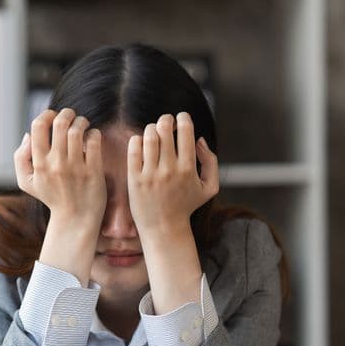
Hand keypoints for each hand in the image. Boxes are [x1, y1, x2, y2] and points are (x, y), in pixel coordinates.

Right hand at [14, 108, 105, 226]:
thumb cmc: (51, 197)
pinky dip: (94, 134)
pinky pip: (94, 141)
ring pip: (77, 130)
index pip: (38, 126)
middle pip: (60, 123)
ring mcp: (75, 167)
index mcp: (39, 164)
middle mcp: (56, 164)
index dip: (46, 115)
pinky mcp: (93, 171)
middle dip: (66, 113)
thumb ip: (20, 158)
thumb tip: (27, 135)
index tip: (52, 117)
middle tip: (71, 116)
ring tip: (82, 125)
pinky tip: (92, 138)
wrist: (75, 219)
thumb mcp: (26, 182)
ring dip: (81, 121)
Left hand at [127, 112, 218, 235]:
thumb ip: (211, 161)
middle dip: (165, 120)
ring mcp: (151, 174)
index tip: (180, 119)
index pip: (185, 130)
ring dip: (151, 129)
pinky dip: (136, 140)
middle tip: (165, 123)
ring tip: (153, 134)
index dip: (183, 118)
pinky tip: (141, 143)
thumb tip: (199, 139)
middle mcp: (169, 170)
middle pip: (164, 128)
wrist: (163, 228)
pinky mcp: (135, 179)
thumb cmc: (186, 205)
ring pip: (148, 136)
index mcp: (188, 168)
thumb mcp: (209, 187)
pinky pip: (133, 148)